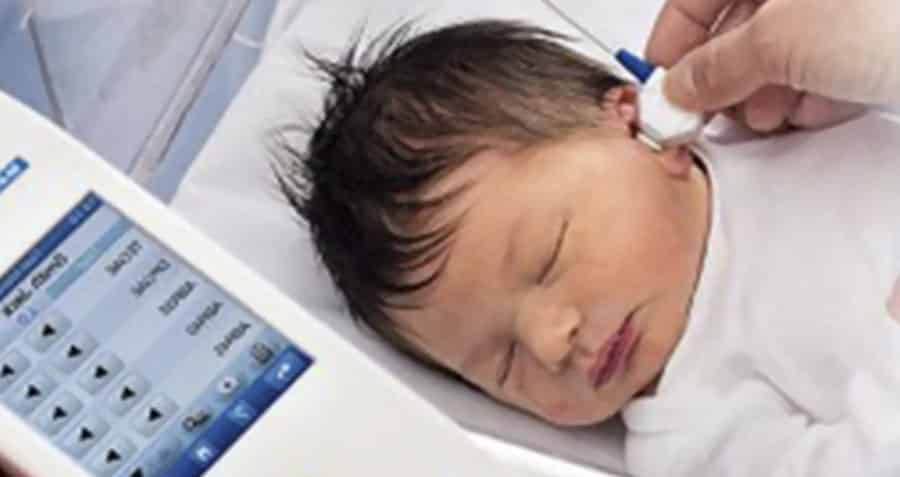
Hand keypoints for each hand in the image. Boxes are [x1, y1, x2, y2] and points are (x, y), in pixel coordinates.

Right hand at [646, 0, 899, 131]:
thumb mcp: (782, 38)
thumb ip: (718, 64)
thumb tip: (686, 83)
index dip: (675, 31)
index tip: (661, 74)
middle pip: (753, 11)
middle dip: (726, 67)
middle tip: (708, 107)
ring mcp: (862, 8)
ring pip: (799, 36)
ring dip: (771, 84)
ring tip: (762, 117)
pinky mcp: (893, 36)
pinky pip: (843, 53)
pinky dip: (821, 85)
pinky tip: (812, 110)